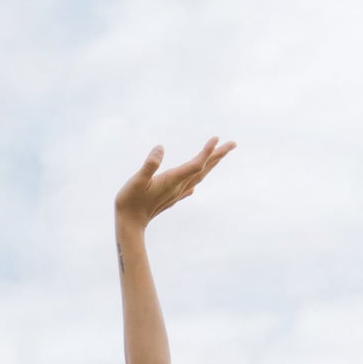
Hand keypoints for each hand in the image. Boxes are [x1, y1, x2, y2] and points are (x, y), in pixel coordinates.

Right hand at [114, 137, 233, 232]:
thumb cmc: (130, 202)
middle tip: (233, 144)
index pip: (196, 164)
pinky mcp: (171, 198)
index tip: (216, 138)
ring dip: (211, 165)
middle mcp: (178, 187)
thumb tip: (160, 148)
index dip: (207, 151)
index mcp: (173, 180)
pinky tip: (197, 181)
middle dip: (219, 156)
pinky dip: (197, 178)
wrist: (129, 225)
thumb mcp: (136, 181)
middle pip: (204, 169)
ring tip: (220, 155)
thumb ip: (149, 165)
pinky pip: (190, 186)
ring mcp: (176, 193)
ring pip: (199, 177)